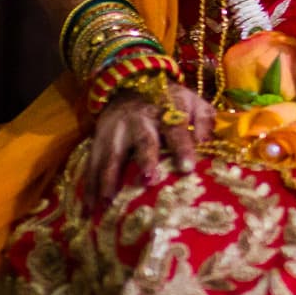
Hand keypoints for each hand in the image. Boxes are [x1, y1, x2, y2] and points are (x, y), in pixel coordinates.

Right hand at [82, 80, 215, 204]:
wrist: (130, 84)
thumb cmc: (169, 101)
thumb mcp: (192, 102)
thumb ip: (204, 120)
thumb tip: (207, 143)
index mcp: (167, 110)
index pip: (176, 128)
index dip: (182, 147)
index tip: (188, 168)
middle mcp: (139, 120)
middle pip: (142, 140)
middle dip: (144, 160)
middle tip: (147, 181)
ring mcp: (115, 131)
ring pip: (111, 155)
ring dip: (109, 179)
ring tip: (108, 203)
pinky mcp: (97, 141)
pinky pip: (92, 165)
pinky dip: (88, 188)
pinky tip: (89, 210)